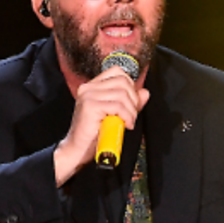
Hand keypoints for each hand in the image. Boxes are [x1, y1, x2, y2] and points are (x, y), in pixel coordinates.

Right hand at [54, 66, 149, 185]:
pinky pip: (118, 106)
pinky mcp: (90, 106)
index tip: (131, 102)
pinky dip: (126, 116)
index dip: (130, 85)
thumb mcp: (116, 115)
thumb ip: (130, 102)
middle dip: (133, 99)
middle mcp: (88, 87)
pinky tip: (124, 125)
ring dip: (131, 111)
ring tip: (127, 122)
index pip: (117, 72)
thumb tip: (145, 92)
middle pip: (123, 81)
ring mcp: (88, 95)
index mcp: (93, 86)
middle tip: (131, 115)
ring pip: (122, 94)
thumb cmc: (95, 134)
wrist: (78, 150)